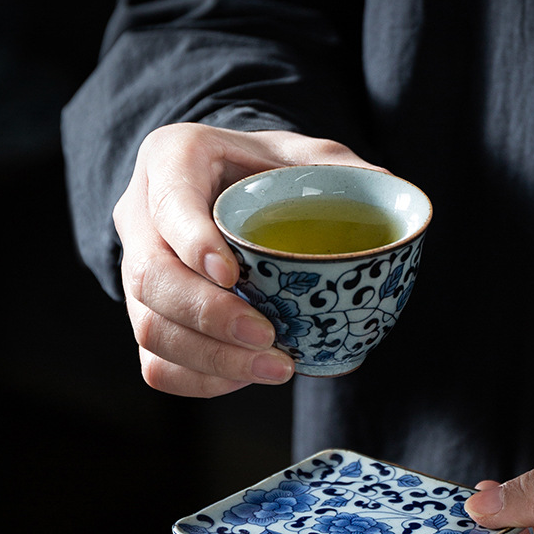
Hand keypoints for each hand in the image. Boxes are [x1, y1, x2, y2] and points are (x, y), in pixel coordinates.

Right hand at [113, 123, 379, 397]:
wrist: (229, 194)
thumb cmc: (268, 172)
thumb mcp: (306, 154)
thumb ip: (342, 169)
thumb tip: (394, 194)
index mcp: (174, 158)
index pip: (169, 202)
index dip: (193, 242)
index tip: (234, 275)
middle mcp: (143, 216)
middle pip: (150, 277)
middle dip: (210, 316)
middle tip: (268, 337)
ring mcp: (139, 271)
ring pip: (149, 328)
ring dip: (212, 358)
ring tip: (275, 368)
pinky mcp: (149, 315)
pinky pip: (157, 362)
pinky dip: (202, 379)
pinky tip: (247, 375)